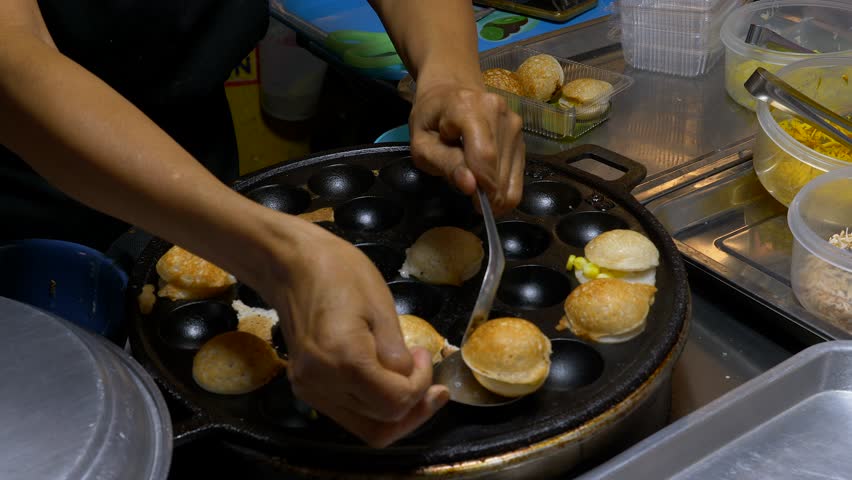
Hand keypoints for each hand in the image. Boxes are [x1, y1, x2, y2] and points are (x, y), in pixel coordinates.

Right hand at [258, 220, 448, 446]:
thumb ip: (397, 353)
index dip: (421, 386)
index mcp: (343, 360)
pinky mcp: (306, 388)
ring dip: (395, 413)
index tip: (425, 355)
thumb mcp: (381, 307)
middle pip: (381, 425)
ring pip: (365, 428)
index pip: (394, 402)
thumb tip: (409, 381)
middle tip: (432, 382)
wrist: (291, 265)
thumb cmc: (339, 272)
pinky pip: (349, 413)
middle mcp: (321, 384)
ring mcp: (310, 390)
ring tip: (413, 383)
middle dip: (414, 406)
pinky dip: (374, 406)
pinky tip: (386, 381)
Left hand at [408, 81, 524, 215]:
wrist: (448, 92)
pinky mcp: (521, 134)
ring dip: (495, 189)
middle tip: (469, 196)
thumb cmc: (430, 120)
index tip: (474, 204)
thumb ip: (446, 164)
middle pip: (500, 168)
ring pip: (512, 174)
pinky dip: (504, 185)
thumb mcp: (422, 145)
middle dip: (487, 193)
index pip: (484, 155)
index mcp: (467, 107)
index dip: (482, 185)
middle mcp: (498, 110)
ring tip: (475, 180)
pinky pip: (519, 171)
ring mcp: (514, 121)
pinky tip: (488, 181)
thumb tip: (471, 187)